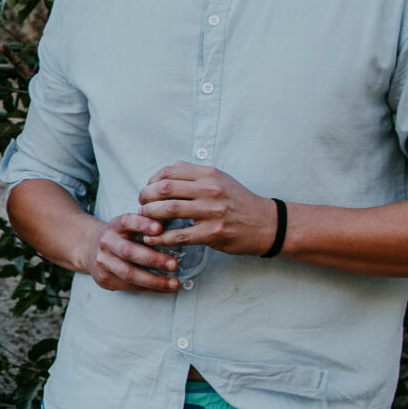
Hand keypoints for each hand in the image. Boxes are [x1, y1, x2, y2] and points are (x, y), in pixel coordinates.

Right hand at [89, 211, 183, 292]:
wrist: (89, 248)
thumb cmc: (119, 237)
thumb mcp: (128, 226)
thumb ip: (147, 226)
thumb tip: (176, 231)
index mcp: (115, 226)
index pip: (128, 221)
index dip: (143, 224)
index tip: (160, 228)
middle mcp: (107, 242)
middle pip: (129, 251)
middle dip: (153, 259)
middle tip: (174, 265)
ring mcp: (103, 262)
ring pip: (129, 273)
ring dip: (154, 280)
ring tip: (174, 283)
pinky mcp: (104, 279)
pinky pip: (129, 286)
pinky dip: (149, 288)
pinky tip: (163, 288)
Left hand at [135, 162, 276, 254]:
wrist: (266, 224)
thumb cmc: (239, 202)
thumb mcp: (221, 179)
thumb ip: (196, 174)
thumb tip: (171, 168)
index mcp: (209, 174)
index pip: (170, 172)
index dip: (152, 181)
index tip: (148, 190)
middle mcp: (210, 190)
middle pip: (164, 189)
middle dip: (146, 197)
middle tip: (141, 205)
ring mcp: (212, 212)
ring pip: (169, 210)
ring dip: (150, 216)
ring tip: (144, 220)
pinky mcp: (212, 233)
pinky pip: (179, 235)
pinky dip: (160, 238)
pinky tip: (152, 239)